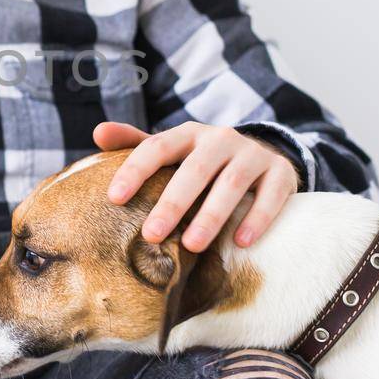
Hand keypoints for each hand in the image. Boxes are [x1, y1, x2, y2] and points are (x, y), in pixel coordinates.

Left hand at [95, 120, 300, 252]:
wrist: (260, 159)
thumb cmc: (202, 162)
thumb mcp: (172, 151)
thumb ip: (134, 144)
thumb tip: (98, 132)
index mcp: (188, 134)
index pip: (157, 146)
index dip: (135, 170)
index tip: (114, 198)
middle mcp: (220, 139)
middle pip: (194, 170)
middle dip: (172, 203)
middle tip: (152, 235)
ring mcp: (252, 155)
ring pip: (231, 184)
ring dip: (211, 215)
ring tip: (193, 246)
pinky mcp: (281, 173)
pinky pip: (271, 195)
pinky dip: (257, 218)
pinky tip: (241, 242)